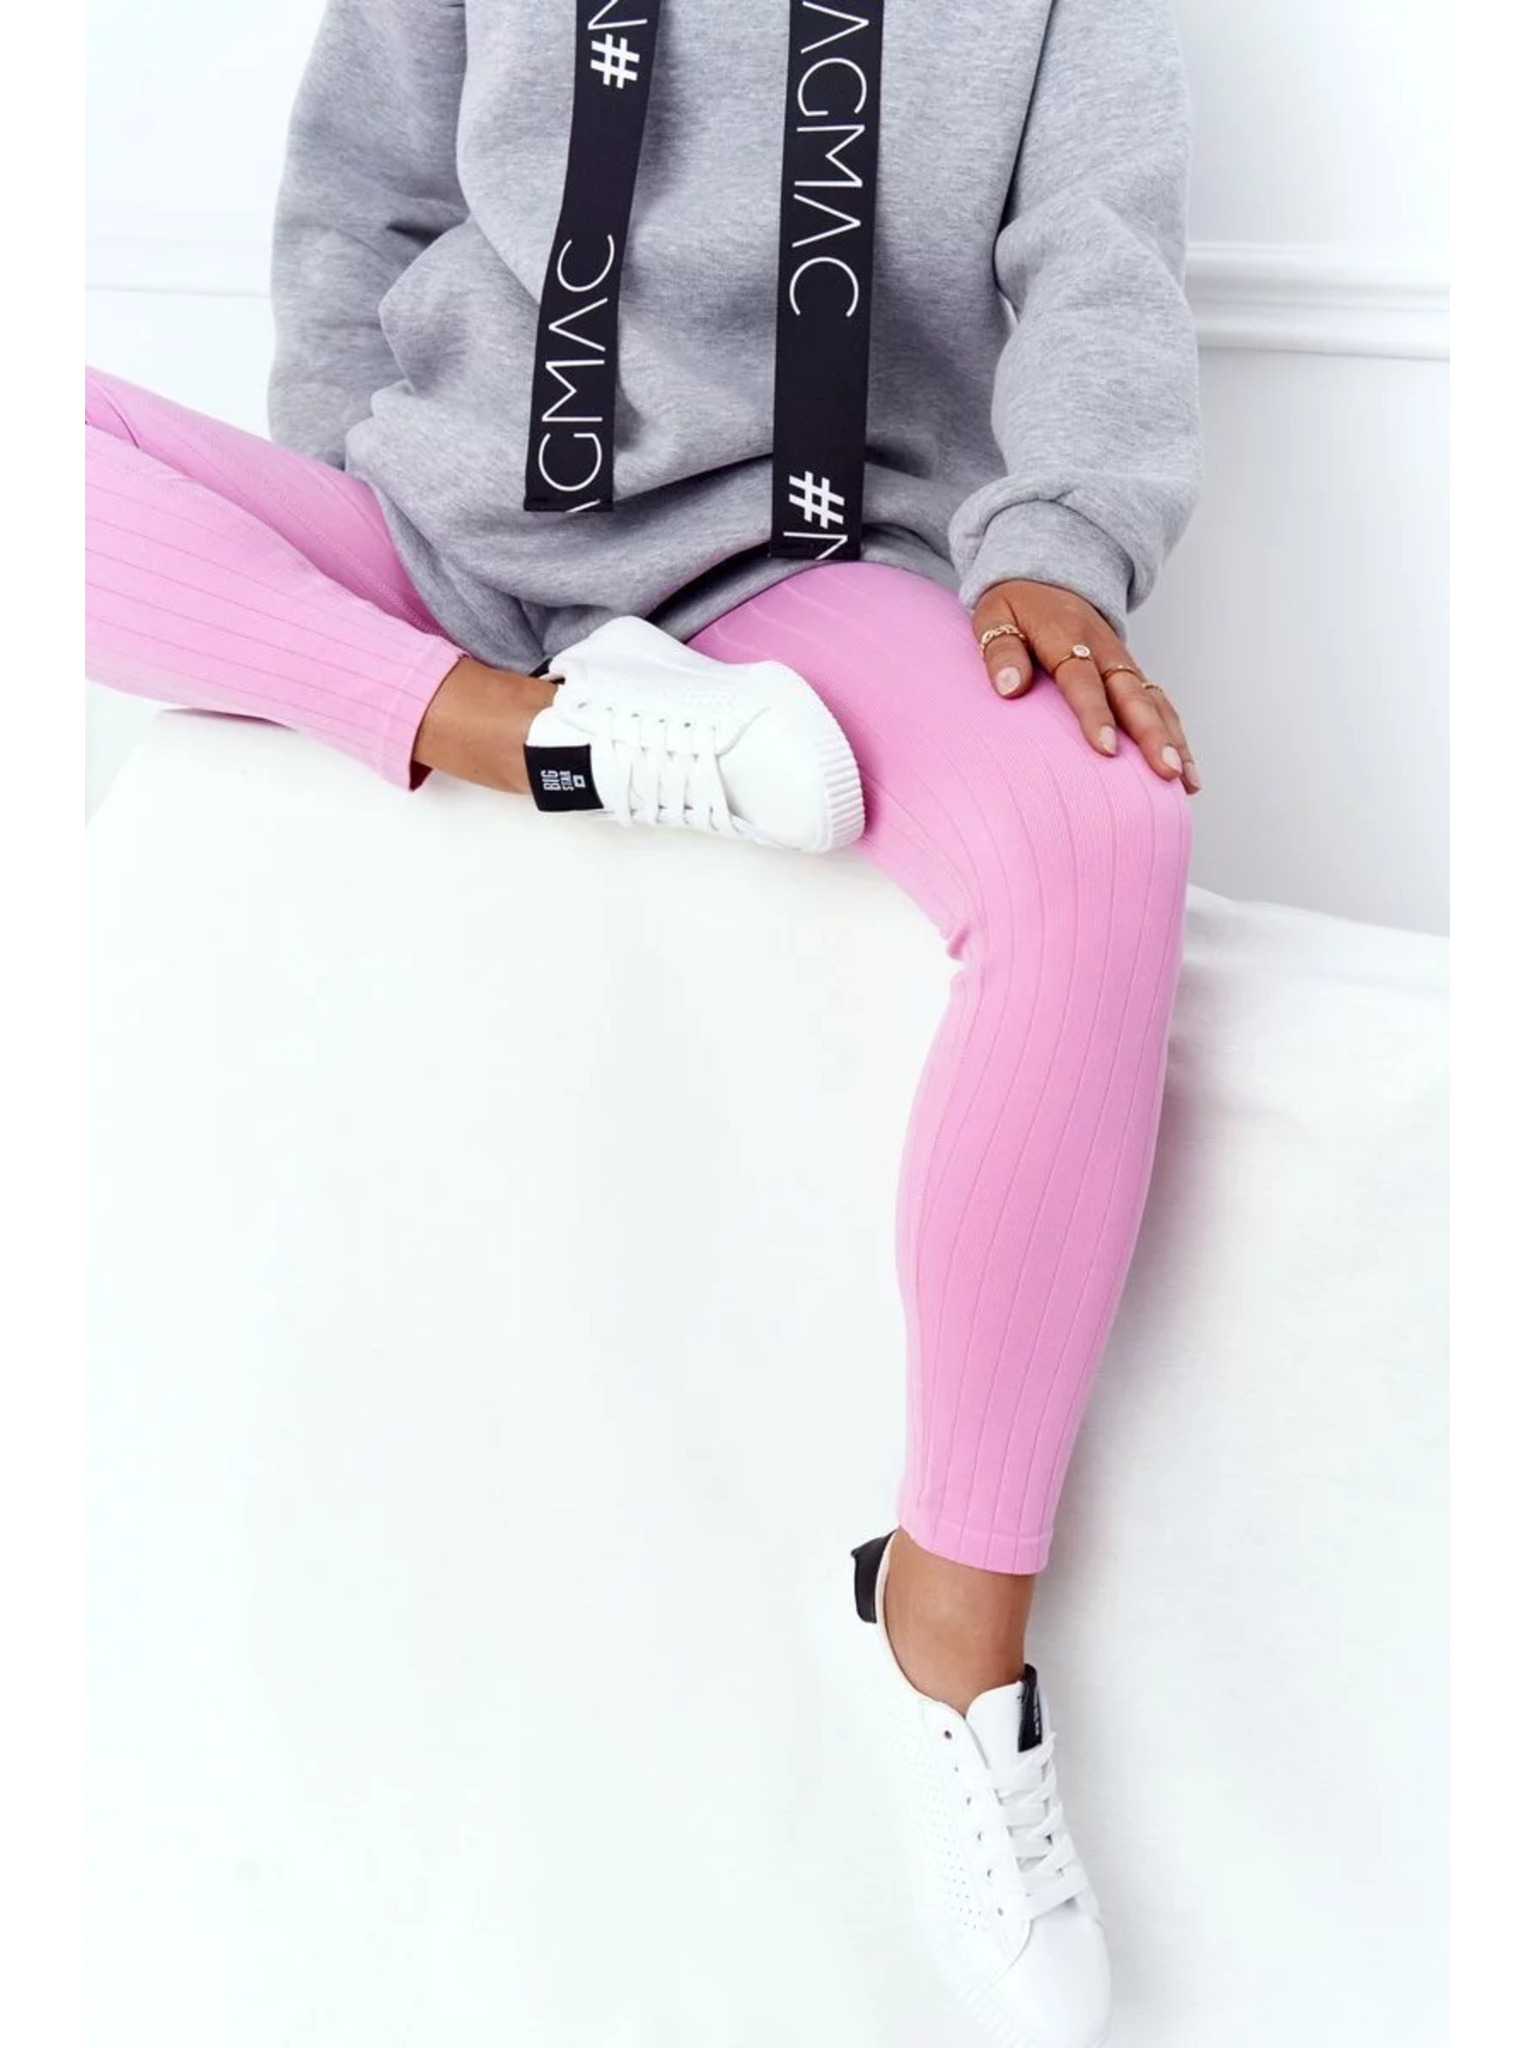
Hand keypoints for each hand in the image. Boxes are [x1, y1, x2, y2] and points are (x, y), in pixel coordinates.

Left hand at [972, 579, 1199, 792]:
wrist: (1046, 577)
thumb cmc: (1015, 607)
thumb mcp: (994, 617)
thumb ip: (1000, 650)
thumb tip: (1010, 686)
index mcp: (1067, 635)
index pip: (1083, 678)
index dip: (1095, 713)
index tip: (1105, 748)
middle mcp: (1104, 649)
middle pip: (1133, 694)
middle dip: (1153, 734)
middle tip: (1165, 770)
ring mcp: (1123, 663)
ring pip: (1155, 702)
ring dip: (1173, 740)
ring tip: (1184, 780)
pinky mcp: (1131, 675)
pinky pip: (1159, 706)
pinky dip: (1176, 736)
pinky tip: (1186, 774)